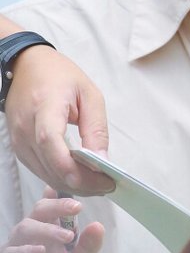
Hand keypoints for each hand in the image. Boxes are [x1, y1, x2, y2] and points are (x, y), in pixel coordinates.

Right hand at [0, 187, 103, 252]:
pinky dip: (25, 250)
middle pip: (40, 209)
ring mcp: (18, 249)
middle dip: (57, 204)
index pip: (54, 206)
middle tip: (76, 207)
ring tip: (67, 237)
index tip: (79, 193)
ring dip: (47, 228)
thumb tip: (98, 224)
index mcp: (52, 232)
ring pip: (25, 227)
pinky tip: (41, 251)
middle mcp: (34, 236)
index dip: (62, 195)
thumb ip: (88, 248)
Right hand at [5, 44, 114, 194]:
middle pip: (51, 166)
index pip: (51, 143)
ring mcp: (18, 140)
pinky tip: (79, 177)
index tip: (101, 179)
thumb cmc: (60, 76)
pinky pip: (40, 170)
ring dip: (73, 185)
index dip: (74, 167)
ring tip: (98, 184)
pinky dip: (61, 177)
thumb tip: (102, 161)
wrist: (27, 67)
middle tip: (108, 186)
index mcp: (44, 107)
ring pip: (45, 174)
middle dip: (82, 183)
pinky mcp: (19, 148)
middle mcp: (25, 127)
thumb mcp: (89, 94)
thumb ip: (96, 128)